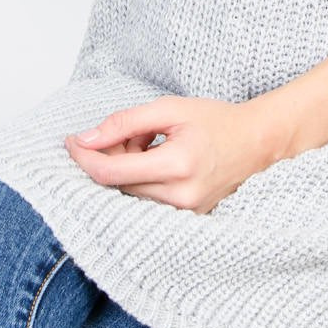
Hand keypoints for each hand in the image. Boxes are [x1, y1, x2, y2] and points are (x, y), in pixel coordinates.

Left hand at [63, 96, 278, 214]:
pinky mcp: (186, 218)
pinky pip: (146, 200)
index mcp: (177, 165)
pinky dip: (142, 179)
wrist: (257, 142)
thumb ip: (124, 122)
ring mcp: (185, 212)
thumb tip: (85, 139)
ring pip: (130, 194)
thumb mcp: (169, 109)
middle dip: (112, 155)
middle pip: (118, 183)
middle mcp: (181, 197)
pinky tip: (158, 159)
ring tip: (151, 142)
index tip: (71, 141)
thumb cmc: (216, 121)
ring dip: (128, 167)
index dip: (84, 157)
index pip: (111, 173)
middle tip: (132, 131)